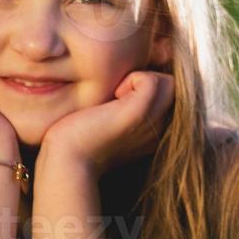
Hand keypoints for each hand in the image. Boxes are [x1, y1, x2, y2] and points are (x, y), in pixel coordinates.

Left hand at [39, 71, 174, 176]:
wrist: (67, 160)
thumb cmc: (79, 140)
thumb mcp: (108, 122)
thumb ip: (123, 107)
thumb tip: (124, 85)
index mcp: (155, 132)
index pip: (168, 95)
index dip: (148, 87)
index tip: (119, 99)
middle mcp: (160, 128)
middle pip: (171, 88)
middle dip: (148, 81)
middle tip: (118, 94)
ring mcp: (152, 122)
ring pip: (169, 83)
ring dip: (144, 78)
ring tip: (118, 93)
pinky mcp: (139, 113)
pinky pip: (152, 80)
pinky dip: (134, 78)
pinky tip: (115, 93)